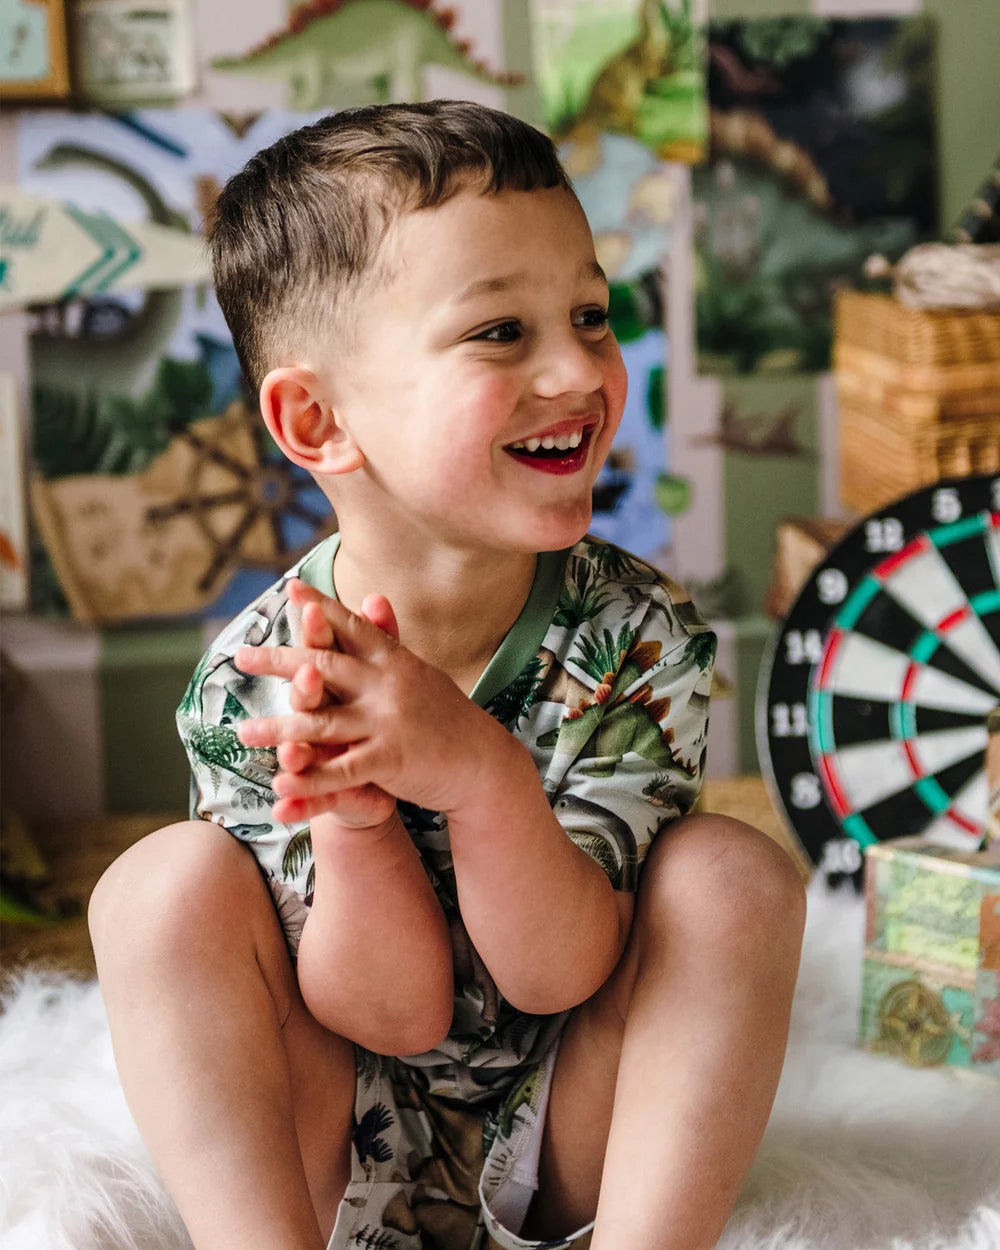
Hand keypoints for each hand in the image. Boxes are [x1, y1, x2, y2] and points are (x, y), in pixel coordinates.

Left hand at [235, 580, 492, 821]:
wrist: (483, 763)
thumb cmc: (445, 717)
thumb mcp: (418, 672)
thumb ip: (388, 639)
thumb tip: (373, 596)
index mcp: (394, 660)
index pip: (352, 627)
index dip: (320, 608)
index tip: (291, 591)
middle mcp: (388, 685)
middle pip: (324, 665)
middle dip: (279, 661)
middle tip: (241, 657)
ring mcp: (388, 722)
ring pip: (322, 722)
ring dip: (278, 729)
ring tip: (243, 731)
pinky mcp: (390, 760)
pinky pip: (341, 770)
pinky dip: (308, 779)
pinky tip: (280, 784)